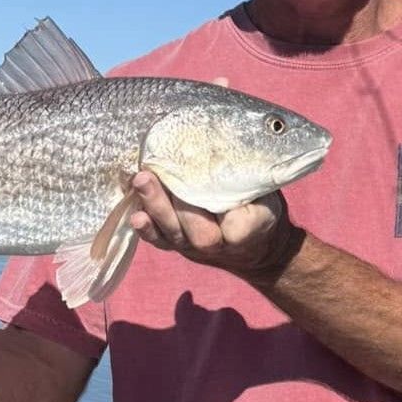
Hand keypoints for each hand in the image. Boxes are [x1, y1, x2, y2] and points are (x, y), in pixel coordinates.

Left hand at [127, 171, 304, 283]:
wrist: (255, 246)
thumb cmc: (259, 209)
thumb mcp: (267, 197)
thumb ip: (254, 184)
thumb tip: (235, 155)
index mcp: (246, 232)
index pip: (237, 227)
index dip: (233, 218)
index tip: (230, 205)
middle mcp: (217, 244)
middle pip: (198, 233)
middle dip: (177, 205)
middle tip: (160, 176)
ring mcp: (193, 246)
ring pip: (172, 233)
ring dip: (155, 206)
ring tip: (142, 180)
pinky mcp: (176, 243)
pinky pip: (159, 239)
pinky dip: (146, 228)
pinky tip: (134, 212)